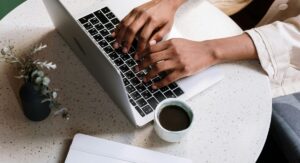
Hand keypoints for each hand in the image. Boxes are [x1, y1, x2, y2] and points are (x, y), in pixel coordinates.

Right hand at [112, 0, 185, 56]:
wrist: (166, 1)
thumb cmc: (166, 14)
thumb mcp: (167, 27)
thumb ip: (159, 37)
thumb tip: (150, 45)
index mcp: (153, 21)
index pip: (144, 37)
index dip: (139, 47)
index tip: (137, 55)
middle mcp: (144, 16)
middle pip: (132, 30)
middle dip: (126, 42)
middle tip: (124, 51)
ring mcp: (137, 12)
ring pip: (125, 25)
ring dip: (120, 36)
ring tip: (116, 45)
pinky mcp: (134, 10)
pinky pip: (124, 19)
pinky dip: (118, 28)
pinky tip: (115, 34)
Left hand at [137, 33, 257, 88]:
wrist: (207, 51)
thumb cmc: (192, 47)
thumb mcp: (177, 41)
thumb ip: (165, 44)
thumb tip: (151, 47)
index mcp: (170, 43)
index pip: (151, 48)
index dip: (142, 54)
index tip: (136, 59)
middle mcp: (173, 51)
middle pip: (152, 58)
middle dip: (142, 65)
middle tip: (136, 70)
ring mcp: (178, 61)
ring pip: (158, 68)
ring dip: (148, 75)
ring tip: (144, 79)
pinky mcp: (183, 71)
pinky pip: (168, 78)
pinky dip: (159, 83)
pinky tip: (154, 86)